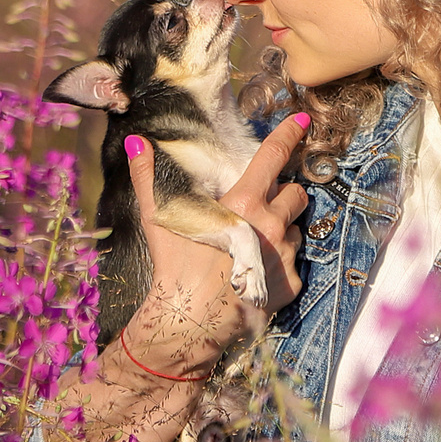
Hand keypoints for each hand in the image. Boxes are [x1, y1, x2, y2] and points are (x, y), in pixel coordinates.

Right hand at [123, 113, 312, 366]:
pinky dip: (280, 263)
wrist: (189, 320)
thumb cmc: (175, 265)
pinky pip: (294, 263)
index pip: (275, 156)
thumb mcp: (160, 216)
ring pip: (296, 228)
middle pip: (297, 193)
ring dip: (282, 230)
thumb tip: (138, 142)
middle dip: (285, 195)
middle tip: (262, 207)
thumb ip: (149, 176)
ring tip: (253, 244)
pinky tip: (255, 271)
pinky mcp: (290, 283)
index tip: (302, 121)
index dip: (290, 134)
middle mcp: (271, 224)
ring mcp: (284, 255)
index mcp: (244, 202)